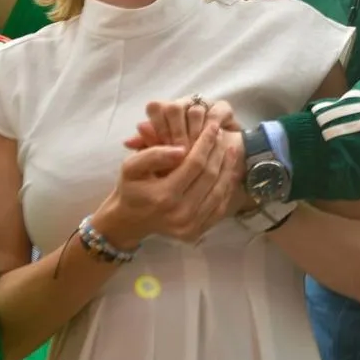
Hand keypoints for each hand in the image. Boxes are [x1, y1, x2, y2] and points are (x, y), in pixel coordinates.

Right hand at [103, 121, 242, 246]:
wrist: (129, 220)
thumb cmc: (131, 188)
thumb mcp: (131, 166)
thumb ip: (153, 154)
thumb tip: (181, 149)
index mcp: (163, 196)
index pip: (194, 164)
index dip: (206, 143)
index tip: (212, 127)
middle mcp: (179, 214)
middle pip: (209, 176)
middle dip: (218, 152)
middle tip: (221, 134)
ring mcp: (190, 226)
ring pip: (219, 191)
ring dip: (227, 167)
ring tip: (229, 148)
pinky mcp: (196, 232)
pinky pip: (219, 207)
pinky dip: (226, 187)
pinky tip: (228, 170)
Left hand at [124, 98, 241, 152]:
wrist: (213, 164)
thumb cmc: (181, 160)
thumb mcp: (161, 158)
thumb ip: (146, 148)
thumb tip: (127, 142)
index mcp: (164, 112)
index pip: (155, 107)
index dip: (157, 126)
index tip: (160, 146)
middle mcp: (182, 104)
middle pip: (174, 107)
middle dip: (174, 132)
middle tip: (177, 152)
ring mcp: (203, 104)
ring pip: (194, 111)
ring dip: (193, 133)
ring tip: (192, 152)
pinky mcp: (222, 109)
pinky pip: (214, 114)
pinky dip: (210, 130)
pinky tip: (209, 145)